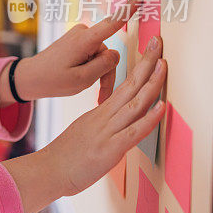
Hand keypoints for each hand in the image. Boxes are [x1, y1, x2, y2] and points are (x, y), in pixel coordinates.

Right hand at [2, 33, 165, 212]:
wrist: (48, 170)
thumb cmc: (65, 157)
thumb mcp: (84, 133)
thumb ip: (101, 125)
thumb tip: (115, 124)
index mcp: (100, 113)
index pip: (124, 85)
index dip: (140, 67)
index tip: (151, 51)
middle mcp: (104, 117)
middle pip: (130, 86)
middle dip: (148, 63)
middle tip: (158, 42)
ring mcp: (107, 132)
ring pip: (134, 103)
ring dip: (152, 83)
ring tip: (164, 65)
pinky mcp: (110, 149)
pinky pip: (133, 131)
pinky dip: (149, 118)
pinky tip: (161, 107)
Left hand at [8, 0, 143, 102]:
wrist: (29, 78)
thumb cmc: (52, 80)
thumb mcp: (82, 79)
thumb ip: (104, 66)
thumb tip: (116, 53)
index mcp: (84, 40)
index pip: (112, 22)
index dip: (129, 8)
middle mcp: (83, 33)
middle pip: (108, 54)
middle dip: (106, 74)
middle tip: (100, 95)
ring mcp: (80, 37)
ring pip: (102, 58)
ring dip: (99, 75)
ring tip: (92, 93)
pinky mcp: (78, 42)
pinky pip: (93, 56)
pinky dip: (92, 70)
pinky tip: (84, 82)